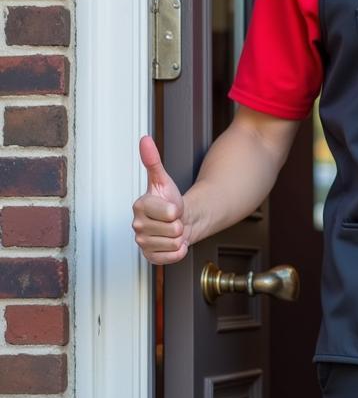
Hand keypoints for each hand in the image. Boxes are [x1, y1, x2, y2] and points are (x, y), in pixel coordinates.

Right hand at [132, 135, 189, 264]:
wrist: (178, 219)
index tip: (173, 207)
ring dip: (180, 236)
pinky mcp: (150, 257)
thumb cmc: (170, 199)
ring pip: (174, 242)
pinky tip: (174, 242)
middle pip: (173, 228)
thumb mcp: (163, 179)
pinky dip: (179, 251)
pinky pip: (172, 256)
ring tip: (172, 229)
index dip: (176, 210)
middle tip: (173, 219)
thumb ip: (153, 160)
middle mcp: (137, 226)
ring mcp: (142, 242)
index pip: (169, 213)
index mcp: (139, 206)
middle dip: (179, 223)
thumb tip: (144, 140)